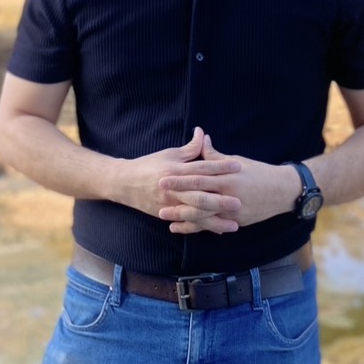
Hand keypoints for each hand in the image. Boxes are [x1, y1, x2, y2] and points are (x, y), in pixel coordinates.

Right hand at [118, 127, 242, 234]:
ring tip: (235, 224)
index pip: (201, 168)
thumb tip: (203, 133)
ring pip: (195, 213)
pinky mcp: (167, 214)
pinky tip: (218, 230)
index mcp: (175, 169)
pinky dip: (203, 227)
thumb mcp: (169, 154)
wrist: (124, 183)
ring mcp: (170, 204)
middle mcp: (173, 188)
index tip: (238, 166)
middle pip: (200, 195)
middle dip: (220, 200)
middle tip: (240, 202)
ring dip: (215, 220)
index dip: (220, 166)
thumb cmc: (148, 165)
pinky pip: (188, 222)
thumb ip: (189, 148)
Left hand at [156, 134, 296, 233]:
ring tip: (163, 215)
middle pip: (198, 197)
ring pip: (203, 215)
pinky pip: (211, 226)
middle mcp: (228, 194)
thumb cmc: (259, 173)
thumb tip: (201, 138)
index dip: (180, 179)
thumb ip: (216, 156)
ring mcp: (232, 211)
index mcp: (227, 177)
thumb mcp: (237, 161)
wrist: (283, 191)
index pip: (199, 177)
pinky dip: (195, 227)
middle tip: (157, 196)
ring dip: (181, 216)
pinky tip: (179, 227)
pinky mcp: (235, 221)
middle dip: (177, 198)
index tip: (163, 178)